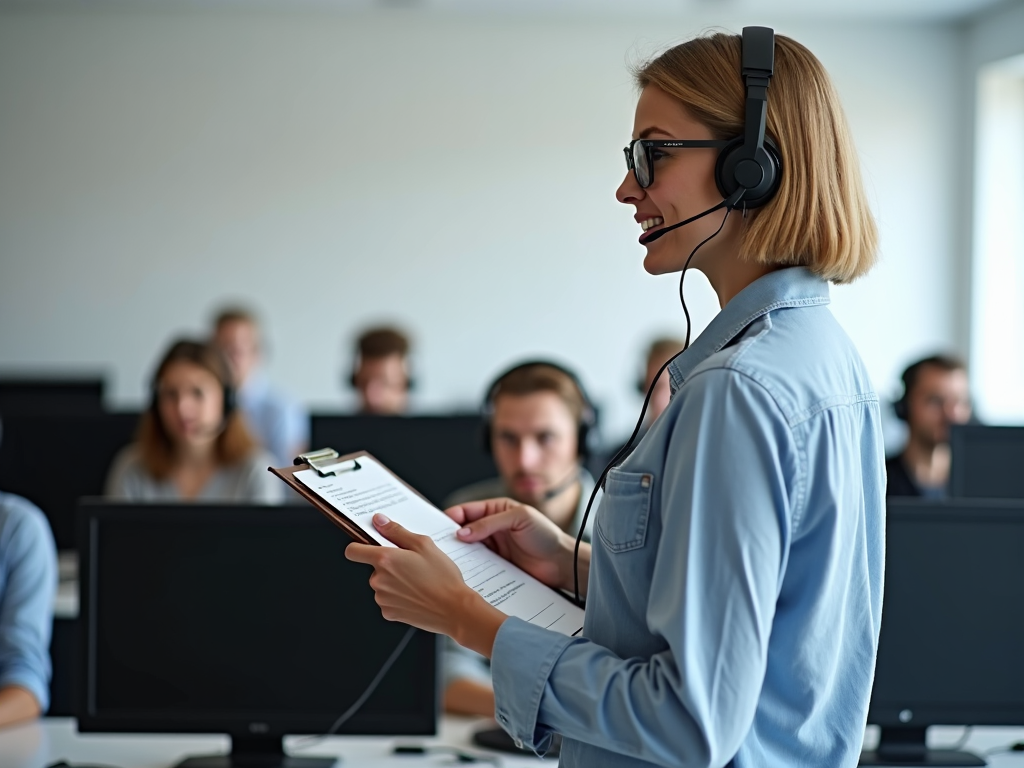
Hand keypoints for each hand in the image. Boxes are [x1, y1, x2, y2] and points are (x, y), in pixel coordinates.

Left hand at [345, 514, 506, 656]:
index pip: (353, 551)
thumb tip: (379, 521)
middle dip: (389, 565)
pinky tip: (416, 594)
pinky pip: (388, 600)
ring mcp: (382, 599)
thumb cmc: (442, 578)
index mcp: (385, 560)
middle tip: (412, 564)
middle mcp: (379, 580)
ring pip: (382, 584)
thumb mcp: (424, 545)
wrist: (454, 610)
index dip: (358, 546)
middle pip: (374, 567)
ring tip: (418, 581)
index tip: (367, 546)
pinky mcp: (389, 613)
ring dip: (394, 581)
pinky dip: (398, 597)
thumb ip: (397, 531)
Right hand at [446, 498, 581, 592]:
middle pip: (464, 530)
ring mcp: (493, 547)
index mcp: (496, 510)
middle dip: (451, 536)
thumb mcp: (519, 518)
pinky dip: (469, 567)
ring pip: (468, 548)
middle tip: (438, 544)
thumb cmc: (546, 535)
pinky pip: (477, 564)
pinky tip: (462, 571)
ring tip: (447, 560)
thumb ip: (490, 523)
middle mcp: (492, 528)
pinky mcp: (496, 565)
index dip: (452, 517)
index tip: (438, 526)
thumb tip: (463, 532)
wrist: (561, 563)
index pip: (468, 510)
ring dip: (458, 553)